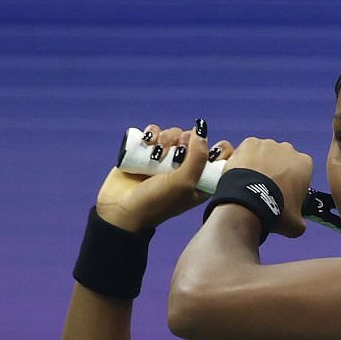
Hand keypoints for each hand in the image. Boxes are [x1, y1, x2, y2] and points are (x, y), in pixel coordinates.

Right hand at [95, 121, 214, 233]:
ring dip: (165, 138)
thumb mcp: (185, 182)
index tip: (212, 150)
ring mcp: (165, 160)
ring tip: (155, 155)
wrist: (122, 209)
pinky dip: (151, 134)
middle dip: (184, 142)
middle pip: (193, 140)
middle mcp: (185, 169)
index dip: (218, 149)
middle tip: (174, 156)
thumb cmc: (157, 202)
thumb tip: (200, 129)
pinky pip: (154, 133)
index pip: (219, 157)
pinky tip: (146, 143)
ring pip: (173, 134)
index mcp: (201, 180)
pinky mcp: (147, 152)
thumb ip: (198, 156)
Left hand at [220, 137, 312, 237]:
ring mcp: (267, 144)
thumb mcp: (296, 224)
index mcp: (305, 164)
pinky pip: (248, 150)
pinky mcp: (249, 143)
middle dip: (277, 170)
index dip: (294, 182)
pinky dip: (245, 159)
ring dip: (261, 164)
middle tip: (266, 190)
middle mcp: (288, 149)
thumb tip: (298, 224)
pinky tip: (241, 174)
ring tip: (251, 184)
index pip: (302, 171)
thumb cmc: (275, 211)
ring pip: (265, 153)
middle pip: (283, 159)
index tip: (285, 194)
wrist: (248, 203)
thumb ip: (301, 221)